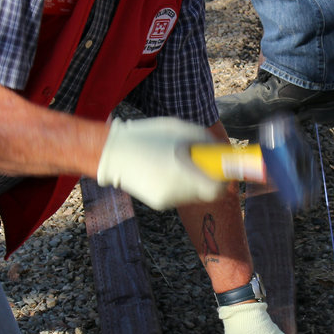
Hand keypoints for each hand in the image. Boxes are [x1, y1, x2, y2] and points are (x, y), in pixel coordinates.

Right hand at [96, 117, 224, 209]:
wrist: (111, 153)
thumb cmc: (147, 136)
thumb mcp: (179, 129)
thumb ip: (205, 141)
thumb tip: (222, 151)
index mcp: (182, 172)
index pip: (217, 188)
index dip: (222, 179)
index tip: (220, 169)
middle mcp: (176, 191)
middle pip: (206, 192)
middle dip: (205, 177)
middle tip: (196, 161)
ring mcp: (167, 200)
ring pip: (192, 194)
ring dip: (190, 180)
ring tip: (172, 162)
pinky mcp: (158, 203)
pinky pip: (178, 195)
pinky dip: (176, 184)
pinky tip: (161, 170)